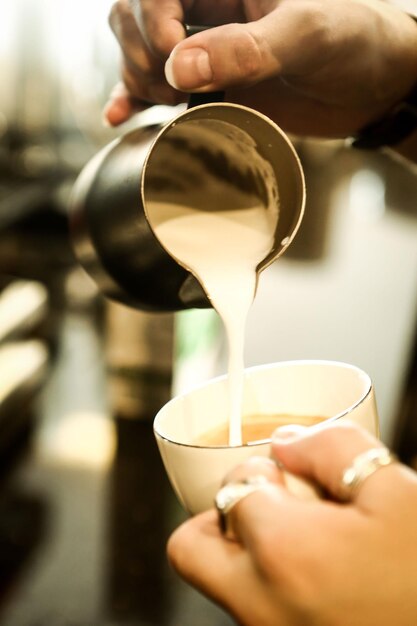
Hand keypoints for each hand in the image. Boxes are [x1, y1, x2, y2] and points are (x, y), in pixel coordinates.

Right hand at [105, 0, 416, 139]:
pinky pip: (155, 88)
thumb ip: (244, 49)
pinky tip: (118, 115)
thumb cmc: (353, 41)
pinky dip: (133, 100)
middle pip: (135, 16)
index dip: (152, 18)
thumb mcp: (304, 36)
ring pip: (139, 52)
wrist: (371, 86)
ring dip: (138, 79)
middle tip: (175, 89)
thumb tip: (178, 66)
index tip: (172, 57)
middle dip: (142, 54)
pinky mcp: (207, 85)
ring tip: (171, 103)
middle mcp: (208, 9)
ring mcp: (204, 48)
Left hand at [168, 422, 416, 625]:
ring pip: (221, 581)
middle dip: (222, 515)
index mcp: (284, 555)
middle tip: (270, 505)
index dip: (260, 469)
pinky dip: (269, 581)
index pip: (233, 489)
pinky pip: (252, 606)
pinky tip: (322, 573)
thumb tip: (287, 442)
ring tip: (305, 540)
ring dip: (246, 549)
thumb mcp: (397, 494)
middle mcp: (261, 607)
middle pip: (191, 550)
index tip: (289, 472)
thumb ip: (334, 448)